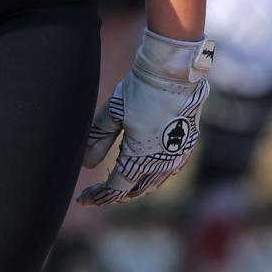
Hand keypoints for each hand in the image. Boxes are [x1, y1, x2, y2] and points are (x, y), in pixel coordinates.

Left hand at [77, 29, 213, 206]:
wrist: (175, 73)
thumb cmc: (141, 90)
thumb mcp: (112, 112)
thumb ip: (98, 139)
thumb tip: (86, 164)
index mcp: (141, 158)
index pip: (116, 188)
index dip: (98, 196)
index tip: (83, 198)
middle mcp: (161, 164)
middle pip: (134, 190)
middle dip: (114, 194)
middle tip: (97, 194)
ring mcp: (177, 156)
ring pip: (153, 184)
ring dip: (134, 188)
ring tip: (118, 185)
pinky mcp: (188, 146)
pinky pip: (168, 172)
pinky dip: (153, 178)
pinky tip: (145, 172)